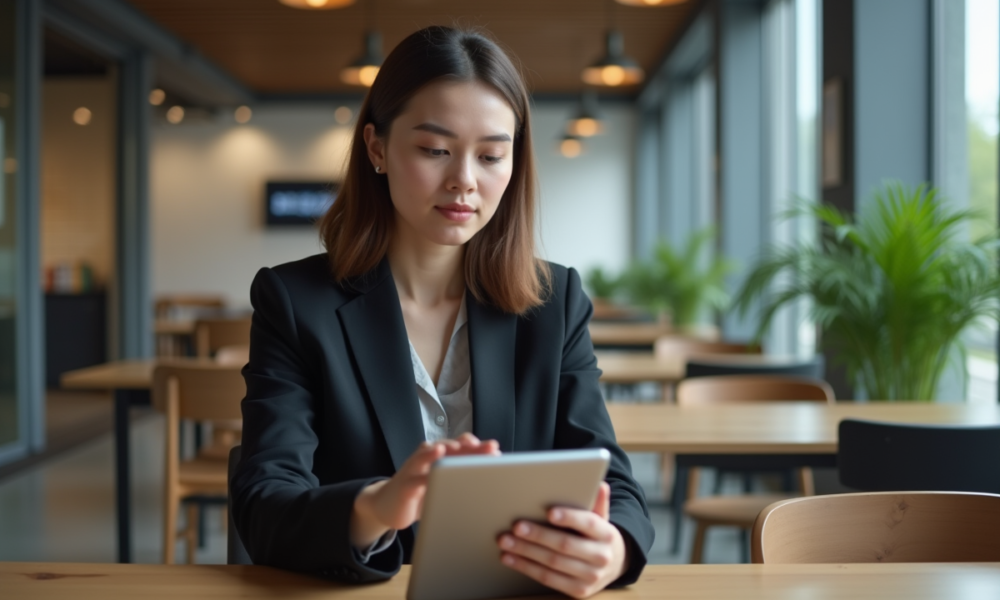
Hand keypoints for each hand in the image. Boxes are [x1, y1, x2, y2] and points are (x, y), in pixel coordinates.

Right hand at [350, 433, 499, 548]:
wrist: (386, 506)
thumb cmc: (419, 494)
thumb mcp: (441, 485)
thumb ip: (458, 479)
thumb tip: (490, 480)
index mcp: (440, 457)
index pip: (461, 447)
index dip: (479, 448)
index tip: (496, 450)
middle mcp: (428, 457)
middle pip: (451, 447)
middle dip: (472, 447)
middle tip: (490, 448)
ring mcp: (415, 468)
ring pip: (431, 454)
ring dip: (446, 450)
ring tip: (460, 447)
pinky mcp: (405, 484)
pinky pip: (416, 477)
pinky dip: (426, 473)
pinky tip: (434, 472)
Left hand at [497, 482, 627, 598]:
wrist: (614, 565)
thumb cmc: (598, 535)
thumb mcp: (602, 518)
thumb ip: (597, 502)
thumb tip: (600, 484)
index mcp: (607, 534)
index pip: (589, 523)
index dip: (570, 518)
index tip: (550, 512)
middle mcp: (601, 557)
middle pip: (565, 545)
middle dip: (538, 535)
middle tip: (516, 526)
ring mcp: (590, 577)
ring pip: (553, 563)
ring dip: (526, 552)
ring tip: (506, 542)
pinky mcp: (578, 591)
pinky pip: (548, 579)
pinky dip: (526, 568)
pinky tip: (511, 558)